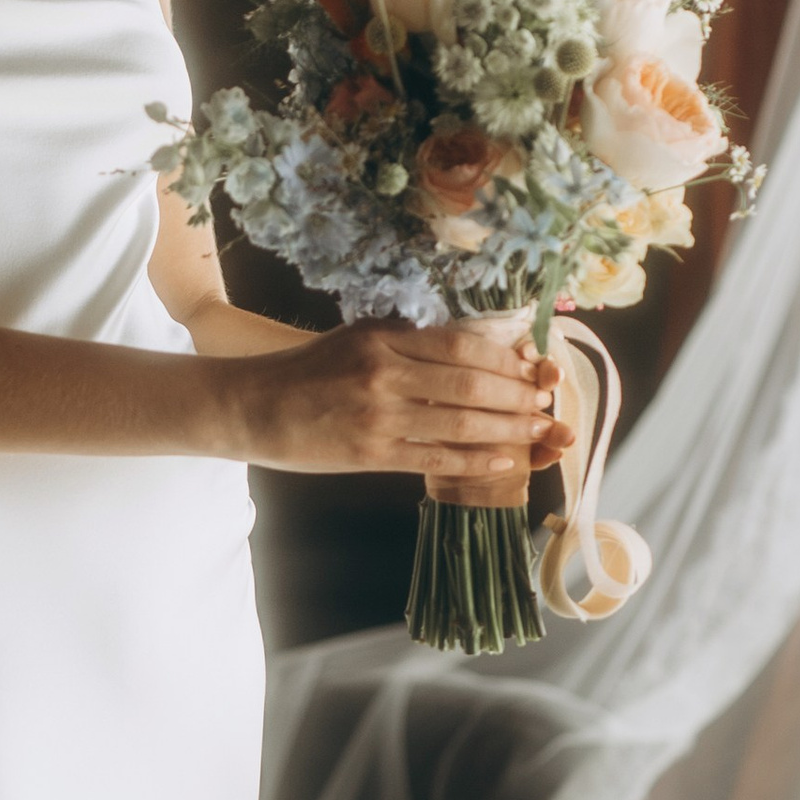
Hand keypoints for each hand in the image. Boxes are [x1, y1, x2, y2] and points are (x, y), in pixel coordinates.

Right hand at [220, 320, 564, 505]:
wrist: (253, 407)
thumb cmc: (308, 372)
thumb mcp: (357, 338)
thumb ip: (408, 340)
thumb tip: (472, 345)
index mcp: (384, 338)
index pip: (461, 344)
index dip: (506, 358)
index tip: (532, 366)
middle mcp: (384, 373)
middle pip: (471, 384)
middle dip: (518, 395)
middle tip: (546, 402)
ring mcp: (379, 417)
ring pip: (461, 423)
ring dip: (509, 429)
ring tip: (539, 432)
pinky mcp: (371, 454)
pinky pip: (435, 458)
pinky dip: (476, 461)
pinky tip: (504, 462)